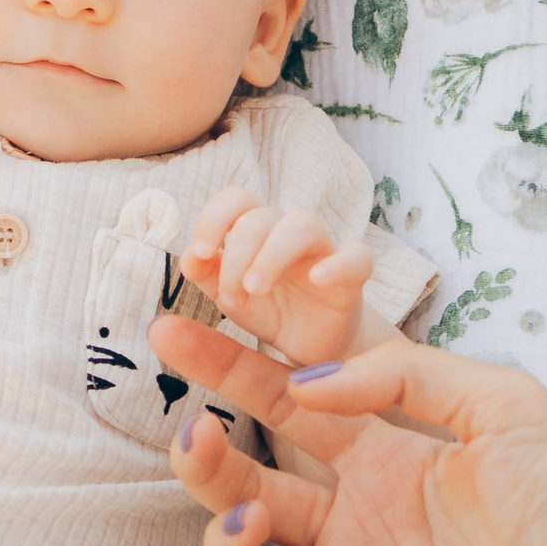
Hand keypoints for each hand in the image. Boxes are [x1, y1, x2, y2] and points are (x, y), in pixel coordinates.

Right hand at [152, 320, 546, 545]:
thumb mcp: (501, 403)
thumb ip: (401, 374)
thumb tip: (306, 384)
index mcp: (384, 459)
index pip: (283, 408)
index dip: (227, 369)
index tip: (174, 331)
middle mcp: (358, 526)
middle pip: (248, 486)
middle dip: (205, 459)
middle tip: (189, 429)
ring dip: (228, 537)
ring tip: (253, 515)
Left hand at [183, 187, 372, 367]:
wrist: (312, 346)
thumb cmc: (270, 308)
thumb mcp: (228, 293)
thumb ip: (205, 272)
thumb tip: (189, 256)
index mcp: (257, 231)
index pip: (237, 199)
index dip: (215, 217)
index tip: (202, 252)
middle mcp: (289, 233)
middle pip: (262, 215)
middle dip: (238, 254)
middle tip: (233, 295)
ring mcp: (323, 252)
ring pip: (304, 224)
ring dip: (272, 253)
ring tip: (256, 288)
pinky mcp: (351, 278)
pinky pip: (357, 257)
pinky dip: (339, 263)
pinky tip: (318, 278)